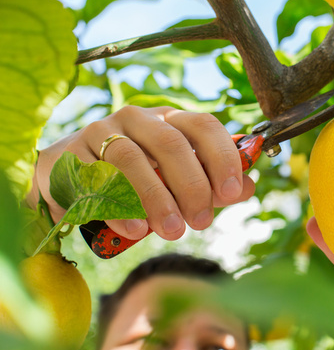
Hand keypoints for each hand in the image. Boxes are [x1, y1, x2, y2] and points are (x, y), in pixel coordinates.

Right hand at [26, 106, 255, 240]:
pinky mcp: (70, 155)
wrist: (67, 179)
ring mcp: (99, 132)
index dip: (222, 157)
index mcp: (168, 120)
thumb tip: (249, 188)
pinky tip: (137, 230)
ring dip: (157, 199)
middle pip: (171, 143)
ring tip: (173, 230)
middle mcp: (136, 119)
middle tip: (202, 221)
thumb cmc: (133, 177)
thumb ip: (210, 183)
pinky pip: (96, 179)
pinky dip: (119, 207)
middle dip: (192, 185)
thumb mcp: (173, 178)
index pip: (203, 125)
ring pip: (132, 159)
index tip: (232, 192)